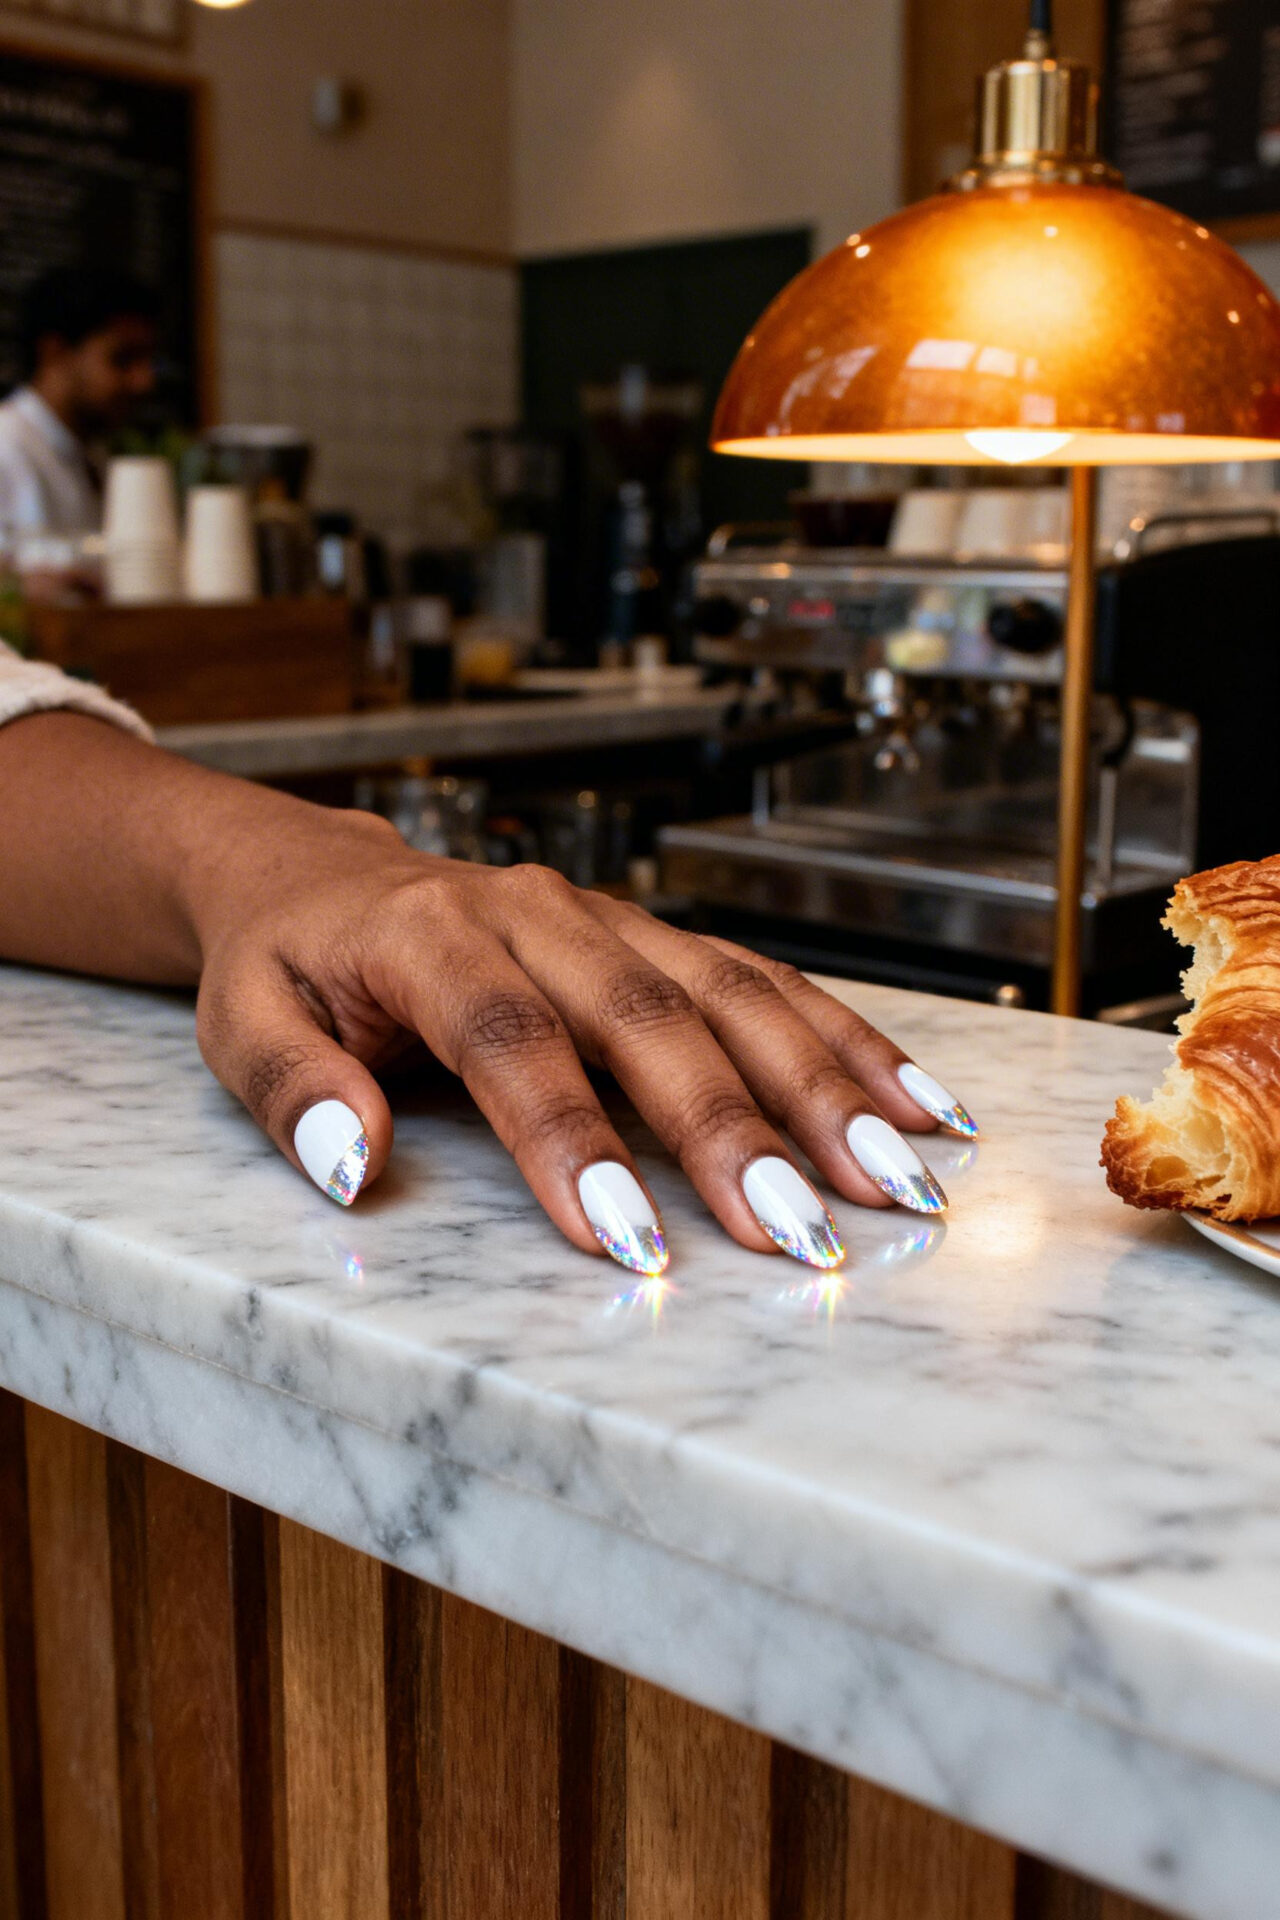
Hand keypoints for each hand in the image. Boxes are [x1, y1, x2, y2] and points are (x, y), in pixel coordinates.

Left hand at [190, 810, 976, 1274]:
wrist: (321, 873)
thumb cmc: (288, 961)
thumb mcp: (239, 1020)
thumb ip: (289, 1088)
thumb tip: (352, 1163)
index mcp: (430, 932)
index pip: (510, 1041)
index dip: (572, 1140)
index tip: (628, 1241)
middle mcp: (537, 912)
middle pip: (651, 1017)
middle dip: (736, 1129)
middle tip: (806, 1231)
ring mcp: (608, 918)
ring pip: (732, 992)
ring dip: (822, 1086)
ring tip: (898, 1178)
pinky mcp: (655, 935)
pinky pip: (762, 979)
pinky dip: (842, 1039)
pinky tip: (912, 1102)